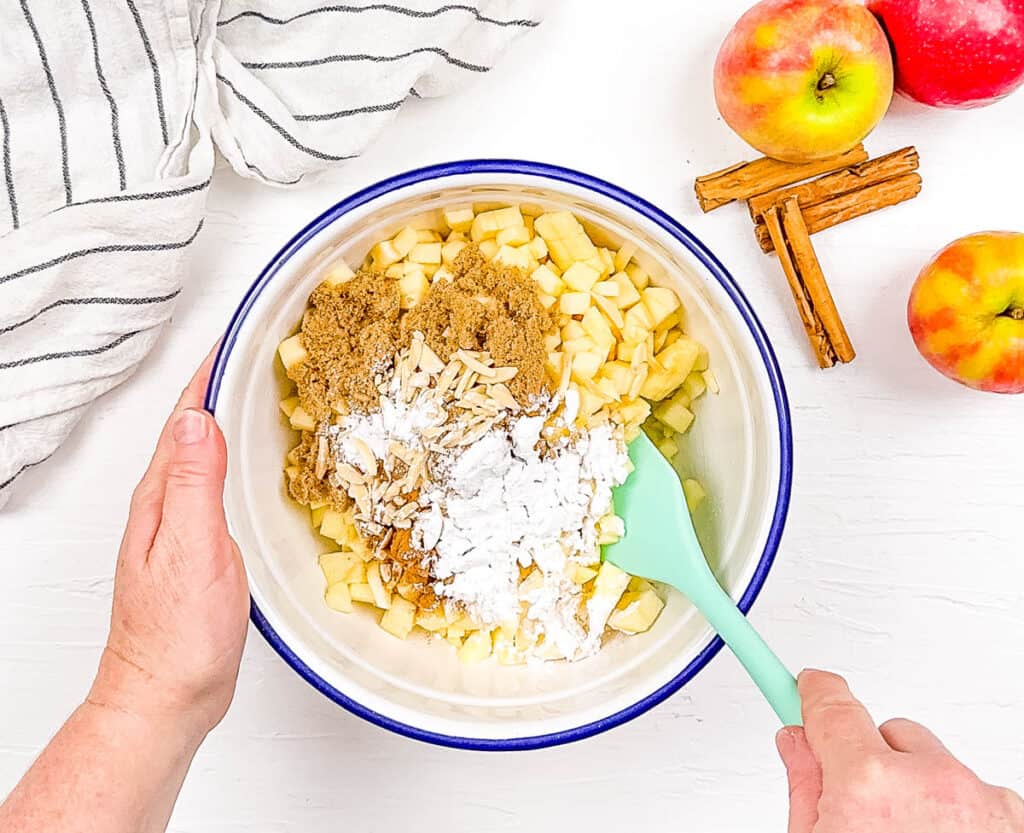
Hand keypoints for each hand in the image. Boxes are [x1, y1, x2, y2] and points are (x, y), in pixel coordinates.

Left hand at [90, 348, 248, 740]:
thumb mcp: (190, 550)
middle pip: (195, 425)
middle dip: (225, 382)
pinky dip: (240, 456)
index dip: (211, 371)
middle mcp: (167, 503)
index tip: (239, 335)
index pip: (185, 415)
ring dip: (233, 415)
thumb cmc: (177, 636)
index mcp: (162, 495)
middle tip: (264, 352)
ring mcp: (183, 523)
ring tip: (267, 391)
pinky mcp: (203, 544)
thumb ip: (193, 483)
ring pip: (208, 451)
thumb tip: (196, 418)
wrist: (168, 695)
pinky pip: (219, 481)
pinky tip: (259, 460)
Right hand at [778, 670, 1023, 832]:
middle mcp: (931, 782)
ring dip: (921, 791)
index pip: (832, 707)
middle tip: (865, 812)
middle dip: (874, 762)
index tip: (805, 682)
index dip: (812, 692)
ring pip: (937, 765)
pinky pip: (977, 794)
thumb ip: (807, 789)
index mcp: (869, 784)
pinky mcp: (1013, 817)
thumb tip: (799, 747)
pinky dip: (960, 814)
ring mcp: (980, 801)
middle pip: (891, 736)